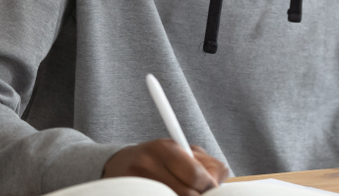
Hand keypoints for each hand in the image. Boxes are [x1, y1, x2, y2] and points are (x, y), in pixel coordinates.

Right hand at [103, 140, 228, 194]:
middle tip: (199, 192)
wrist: (119, 164)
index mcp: (165, 148)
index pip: (197, 175)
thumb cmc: (157, 158)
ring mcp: (139, 183)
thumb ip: (204, 163)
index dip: (210, 186)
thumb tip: (219, 181)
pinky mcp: (133, 194)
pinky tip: (171, 194)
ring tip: (184, 191)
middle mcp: (149, 165)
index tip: (212, 189)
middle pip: (188, 193)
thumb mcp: (179, 151)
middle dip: (199, 195)